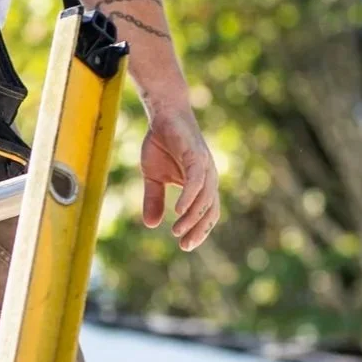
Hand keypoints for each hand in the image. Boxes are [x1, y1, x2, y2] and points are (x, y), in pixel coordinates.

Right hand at [141, 103, 218, 250]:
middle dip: (198, 229)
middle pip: (210, 210)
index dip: (199, 230)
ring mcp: (204, 167)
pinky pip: (196, 182)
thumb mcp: (153, 177)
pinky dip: (189, 198)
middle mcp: (208, 177)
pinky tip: (178, 211)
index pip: (207, 212)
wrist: (163, 115)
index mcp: (201, 184)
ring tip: (177, 231)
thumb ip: (154, 199)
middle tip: (184, 245)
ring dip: (192, 217)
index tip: (184, 246)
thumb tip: (151, 225)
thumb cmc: (162, 144)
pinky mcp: (196, 156)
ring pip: (204, 199)